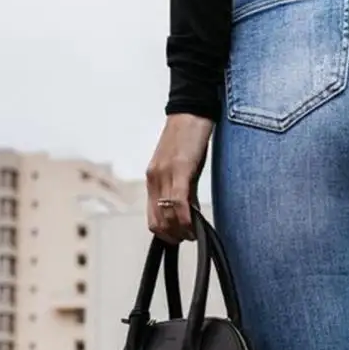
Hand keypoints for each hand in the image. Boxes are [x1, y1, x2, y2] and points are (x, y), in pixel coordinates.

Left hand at [146, 113, 213, 242]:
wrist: (192, 112)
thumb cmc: (189, 139)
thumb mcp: (183, 168)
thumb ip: (184, 191)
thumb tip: (190, 214)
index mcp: (153, 179)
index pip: (153, 218)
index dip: (166, 234)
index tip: (181, 237)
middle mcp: (154, 179)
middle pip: (158, 221)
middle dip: (173, 236)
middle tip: (188, 237)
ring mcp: (165, 174)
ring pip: (167, 216)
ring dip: (181, 231)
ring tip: (194, 232)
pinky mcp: (179, 169)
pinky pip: (178, 204)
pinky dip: (186, 220)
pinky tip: (195, 225)